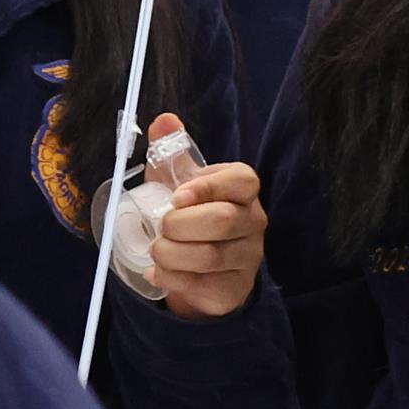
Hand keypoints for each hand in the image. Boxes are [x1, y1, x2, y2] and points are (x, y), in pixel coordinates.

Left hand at [140, 112, 265, 320]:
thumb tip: (164, 120)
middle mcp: (253, 220)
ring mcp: (248, 256)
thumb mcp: (179, 181)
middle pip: (223, 220)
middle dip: (180, 225)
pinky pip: (204, 285)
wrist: (200, 266)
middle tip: (160, 228)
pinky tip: (159, 272)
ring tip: (155, 251)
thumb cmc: (190, 214)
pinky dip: (173, 279)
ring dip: (172, 254)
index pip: (240, 181)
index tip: (177, 197)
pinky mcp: (235, 288)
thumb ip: (171, 150)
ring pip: (211, 256)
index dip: (208, 188)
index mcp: (242, 188)